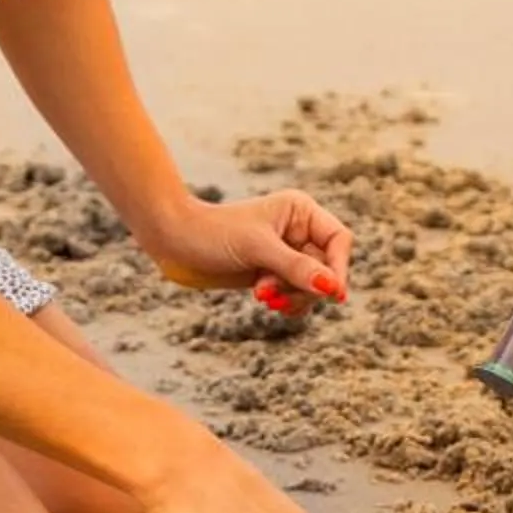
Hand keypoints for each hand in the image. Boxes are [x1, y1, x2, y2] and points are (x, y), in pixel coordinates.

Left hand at [142, 191, 351, 317]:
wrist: (174, 241)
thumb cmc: (213, 234)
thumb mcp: (258, 249)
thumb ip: (296, 268)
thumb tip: (332, 288)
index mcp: (301, 212)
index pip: (338, 240)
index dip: (339, 267)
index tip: (332, 295)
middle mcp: (298, 230)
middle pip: (326, 267)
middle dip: (304, 286)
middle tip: (277, 297)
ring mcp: (285, 252)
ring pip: (310, 284)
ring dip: (291, 295)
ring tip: (263, 296)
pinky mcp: (271, 271)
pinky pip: (293, 292)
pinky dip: (284, 300)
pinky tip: (264, 299)